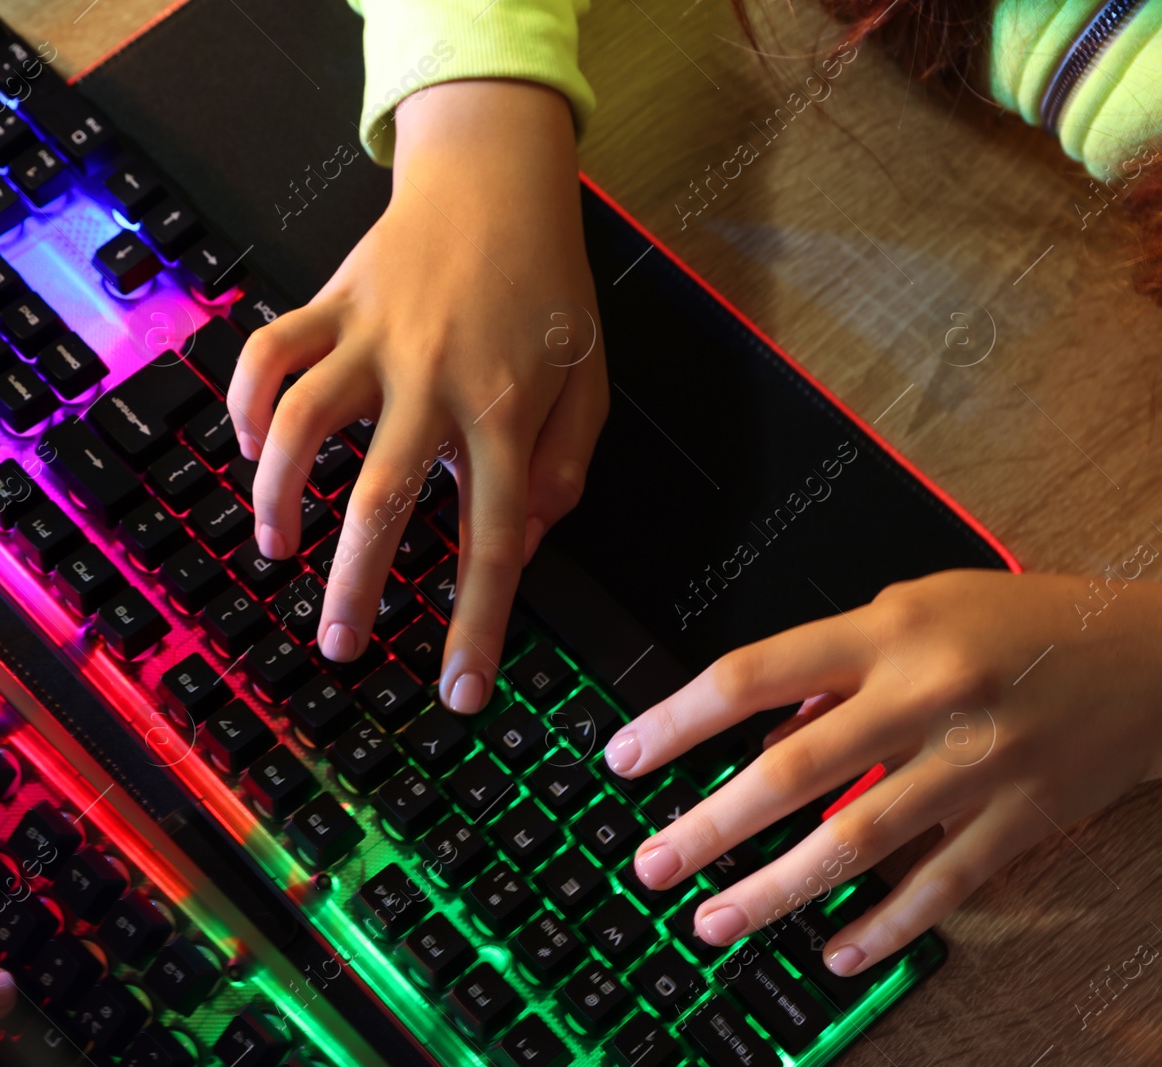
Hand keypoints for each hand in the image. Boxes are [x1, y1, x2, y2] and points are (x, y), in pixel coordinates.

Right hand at [226, 78, 606, 712]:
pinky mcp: (328, 303)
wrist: (498, 178)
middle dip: (352, 588)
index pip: (493, 539)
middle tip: (337, 645)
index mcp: (506, 409)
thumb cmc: (547, 285)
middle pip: (380, 501)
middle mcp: (433, 380)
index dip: (476, 626)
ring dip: (278, 497)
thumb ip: (566, 468)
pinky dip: (245, 405)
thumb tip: (522, 547)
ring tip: (278, 547)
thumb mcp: (589, 380)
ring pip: (300, 424)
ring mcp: (371, 338)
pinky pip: (267, 355)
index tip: (459, 695)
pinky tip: (250, 447)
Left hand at [603, 570, 1161, 974]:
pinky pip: (940, 884)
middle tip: (650, 863)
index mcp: (885, 632)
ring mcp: (973, 764)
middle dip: (709, 824)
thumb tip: (760, 720)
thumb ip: (835, 661)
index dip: (678, 719)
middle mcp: (923, 696)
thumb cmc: (1019, 622)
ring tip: (714, 921)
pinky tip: (835, 951)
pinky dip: (884, 925)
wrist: (1151, 657)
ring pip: (856, 840)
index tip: (622, 757)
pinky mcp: (1019, 818)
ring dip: (775, 889)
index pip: (754, 675)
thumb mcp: (915, 604)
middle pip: (793, 770)